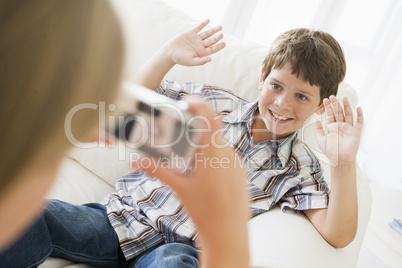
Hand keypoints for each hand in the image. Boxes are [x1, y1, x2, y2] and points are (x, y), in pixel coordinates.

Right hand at [139, 97, 249, 266]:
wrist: (228, 236)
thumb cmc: (206, 213)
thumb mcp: (179, 188)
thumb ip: (158, 171)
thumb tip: (137, 161)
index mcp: (214, 154)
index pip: (210, 118)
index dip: (199, 105)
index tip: (187, 100)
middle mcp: (229, 155)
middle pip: (211, 132)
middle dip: (194, 133)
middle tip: (179, 139)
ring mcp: (237, 165)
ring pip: (218, 146)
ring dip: (203, 147)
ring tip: (188, 162)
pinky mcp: (240, 174)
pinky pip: (225, 158)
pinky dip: (212, 158)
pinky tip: (202, 175)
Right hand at [164, 19, 225, 65]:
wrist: (170, 52)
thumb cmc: (180, 59)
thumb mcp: (191, 61)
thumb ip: (201, 61)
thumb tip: (210, 59)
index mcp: (202, 53)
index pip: (212, 49)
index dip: (218, 46)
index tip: (224, 44)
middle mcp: (200, 45)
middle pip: (211, 41)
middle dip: (216, 38)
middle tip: (221, 34)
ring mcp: (196, 39)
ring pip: (207, 34)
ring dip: (213, 30)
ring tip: (220, 27)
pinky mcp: (191, 33)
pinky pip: (198, 28)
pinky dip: (203, 24)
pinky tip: (208, 20)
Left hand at [315, 96, 363, 165]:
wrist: (339, 160)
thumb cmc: (330, 151)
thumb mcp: (320, 139)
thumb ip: (318, 129)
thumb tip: (315, 120)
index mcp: (332, 127)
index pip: (330, 115)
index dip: (328, 107)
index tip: (325, 99)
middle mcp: (340, 126)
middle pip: (338, 112)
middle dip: (335, 104)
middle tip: (332, 96)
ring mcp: (349, 128)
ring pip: (348, 114)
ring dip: (346, 106)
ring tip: (344, 98)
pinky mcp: (356, 132)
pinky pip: (359, 122)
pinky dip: (359, 115)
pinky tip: (358, 108)